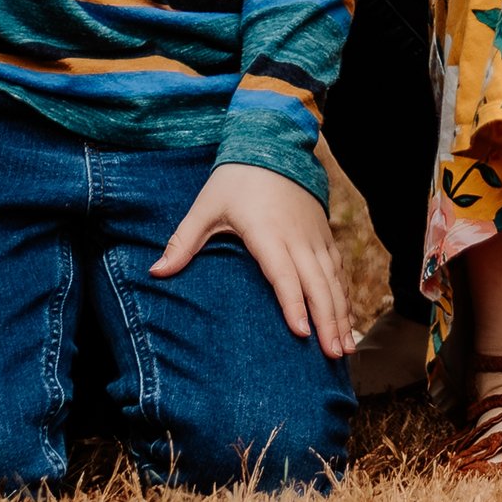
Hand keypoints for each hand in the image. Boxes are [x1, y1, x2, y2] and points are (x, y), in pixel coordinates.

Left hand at [150, 164, 359, 360]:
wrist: (271, 145)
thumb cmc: (234, 180)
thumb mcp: (206, 207)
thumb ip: (183, 241)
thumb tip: (155, 271)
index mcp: (267, 232)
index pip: (283, 274)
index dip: (293, 303)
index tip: (302, 333)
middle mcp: (296, 236)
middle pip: (317, 284)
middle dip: (327, 321)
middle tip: (334, 356)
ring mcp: (314, 236)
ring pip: (332, 280)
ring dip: (341, 314)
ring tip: (344, 350)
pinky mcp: (324, 234)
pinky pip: (337, 269)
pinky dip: (344, 296)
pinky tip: (346, 320)